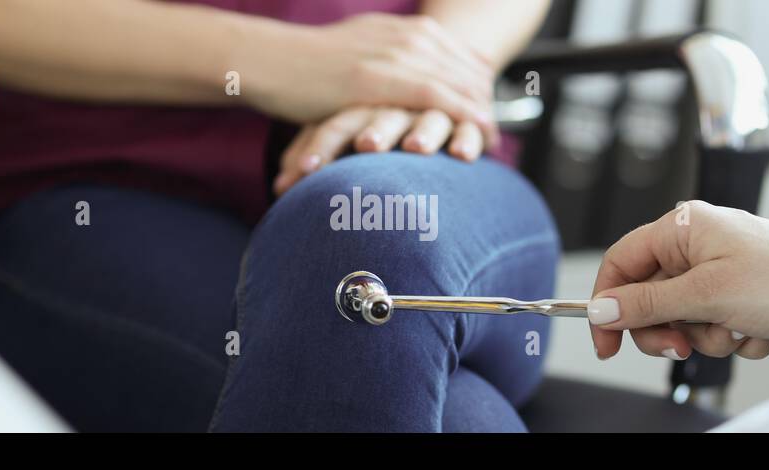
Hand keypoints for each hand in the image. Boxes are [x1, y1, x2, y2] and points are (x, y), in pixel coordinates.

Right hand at [239, 13, 497, 144]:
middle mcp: (408, 37)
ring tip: (494, 139)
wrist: (269, 60)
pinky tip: (477, 135)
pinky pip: (434, 97)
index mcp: (407, 30)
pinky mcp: (380, 79)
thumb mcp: (361, 55)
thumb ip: (391, 65)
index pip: (460, 57)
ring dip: (480, 111)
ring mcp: (396, 55)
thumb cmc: (307, 67)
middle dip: (487, 101)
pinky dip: (460, 115)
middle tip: (499, 132)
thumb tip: (410, 83)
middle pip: (466, 69)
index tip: (491, 112)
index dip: (480, 86)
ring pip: (457, 82)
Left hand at [273, 106, 484, 195]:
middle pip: (384, 116)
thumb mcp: (343, 135)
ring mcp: (430, 112)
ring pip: (430, 117)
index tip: (305, 171)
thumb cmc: (373, 124)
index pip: (337, 123)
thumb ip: (311, 158)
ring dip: (424, 131)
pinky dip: (468, 137)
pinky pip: (468, 126)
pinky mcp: (465, 119)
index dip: (321, 145)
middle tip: (367, 146)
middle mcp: (395, 107)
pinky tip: (463, 154)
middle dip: (376, 131)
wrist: (425, 87)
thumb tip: (278, 189)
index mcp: (359, 109)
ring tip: (416, 147)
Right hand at [587, 201, 768, 360]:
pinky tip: (760, 329)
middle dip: (669, 329)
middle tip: (684, 346)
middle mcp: (697, 244)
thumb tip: (601, 310)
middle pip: (649, 297)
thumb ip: (647, 304)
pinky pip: (715, 324)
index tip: (606, 343)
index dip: (607, 305)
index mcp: (682, 229)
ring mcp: (720, 268)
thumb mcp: (706, 296)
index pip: (620, 263)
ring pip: (683, 317)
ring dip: (709, 335)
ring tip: (740, 328)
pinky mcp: (741, 291)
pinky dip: (734, 335)